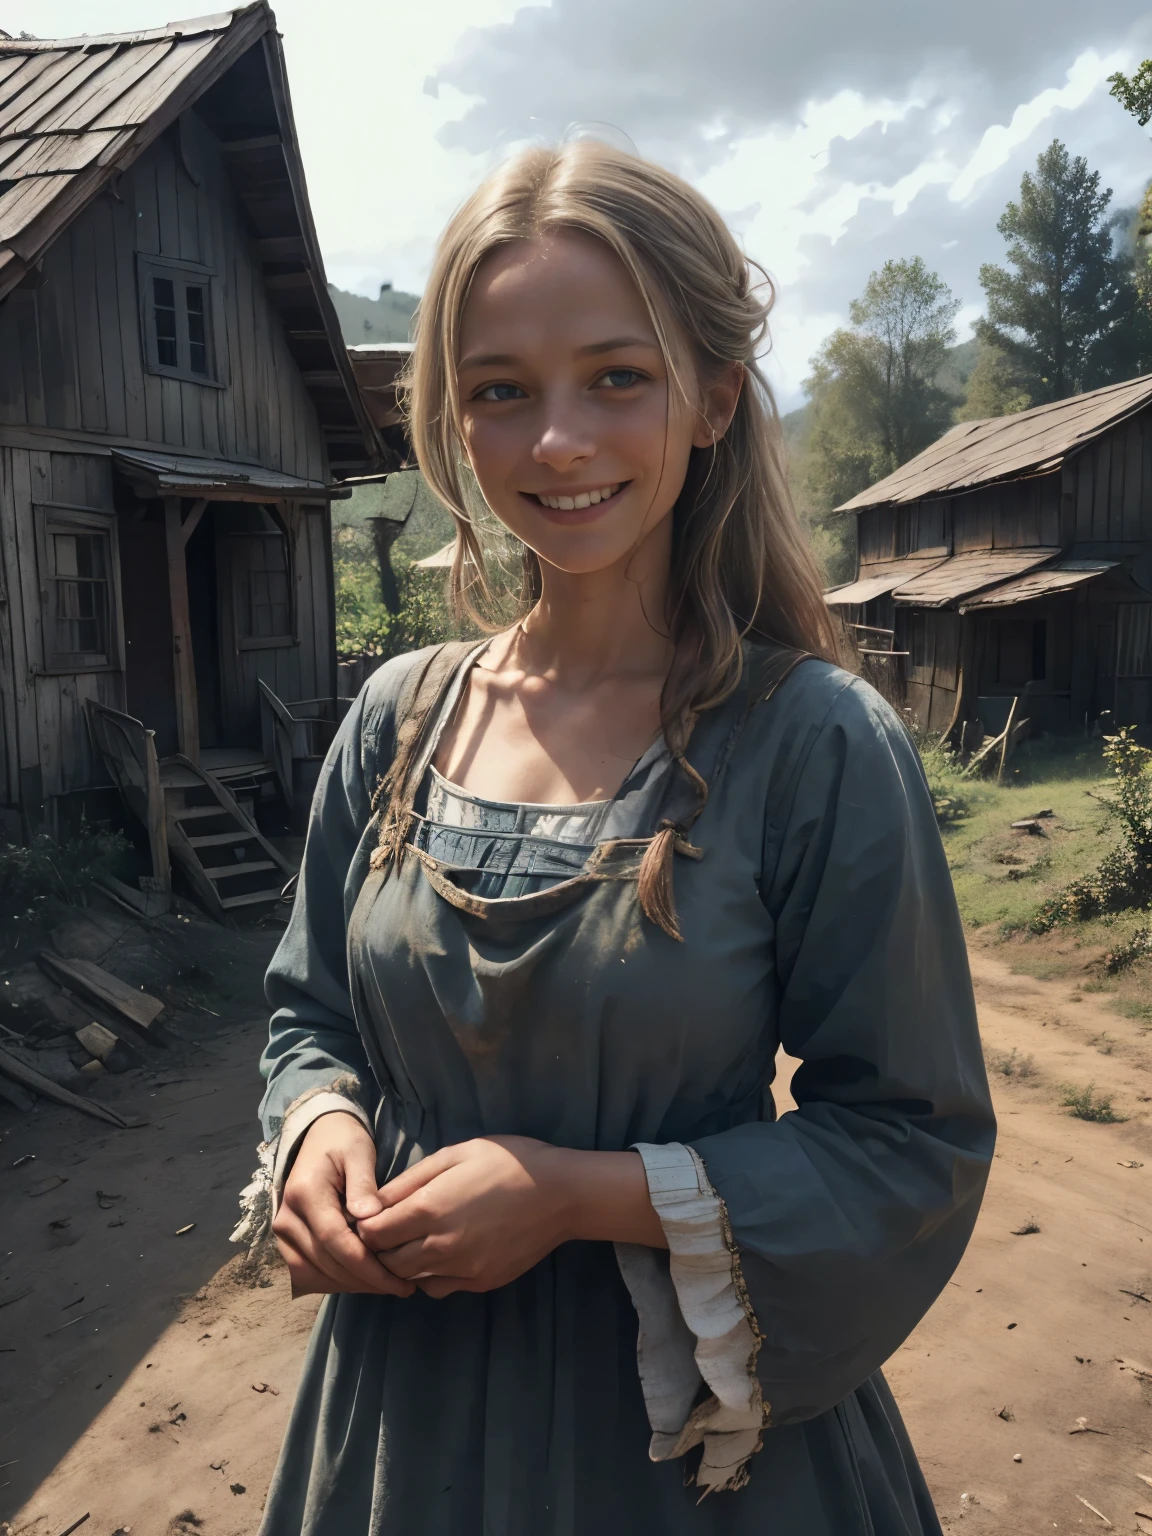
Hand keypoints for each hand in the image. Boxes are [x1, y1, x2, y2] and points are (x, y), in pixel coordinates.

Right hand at [272, 1111, 415, 1298]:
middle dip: (364, 1280)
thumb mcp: (359, 1153)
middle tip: (401, 1286)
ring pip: (314, 1275)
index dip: (366, 1266)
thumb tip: (370, 1217)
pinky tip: (362, 1279)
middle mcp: (287, 1218)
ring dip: (349, 1285)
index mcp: (305, 1194)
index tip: (398, 1280)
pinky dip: (334, 1281)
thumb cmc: (343, 1141)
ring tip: (384, 1285)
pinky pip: (307, 1273)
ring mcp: (282, 1233)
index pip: (335, 1240)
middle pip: (326, 1263)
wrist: (318, 1135)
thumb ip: (363, 1184)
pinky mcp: (287, 1242)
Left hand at [355, 1136, 665, 1297]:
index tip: (373, 1213)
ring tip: (414, 1240)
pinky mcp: (480, 1282)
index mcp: (429, 1208)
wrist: (560, 1193)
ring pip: (410, 1279)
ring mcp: (461, 1268)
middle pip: (386, 1261)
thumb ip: (411, 1179)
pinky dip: (430, 1276)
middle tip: (389, 1229)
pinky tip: (441, 1253)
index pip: (371, 1233)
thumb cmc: (507, 1162)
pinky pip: (438, 1287)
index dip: (365, 1224)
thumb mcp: (456, 1154)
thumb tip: (374, 1200)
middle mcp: (440, 1245)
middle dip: (379, 1247)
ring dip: (403, 1264)